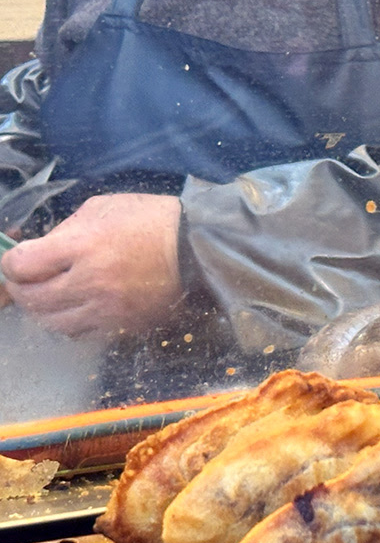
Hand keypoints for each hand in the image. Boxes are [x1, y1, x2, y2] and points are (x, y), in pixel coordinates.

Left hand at [0, 194, 182, 338]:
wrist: (198, 249)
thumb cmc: (153, 221)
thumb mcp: (102, 208)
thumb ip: (65, 230)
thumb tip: (39, 250)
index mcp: (84, 246)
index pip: (22, 266)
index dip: (11, 264)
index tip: (17, 261)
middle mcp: (93, 282)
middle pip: (33, 299)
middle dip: (22, 289)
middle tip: (27, 282)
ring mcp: (109, 310)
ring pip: (54, 322)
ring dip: (45, 310)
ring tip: (51, 297)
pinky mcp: (124, 326)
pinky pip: (82, 333)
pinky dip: (71, 322)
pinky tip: (77, 308)